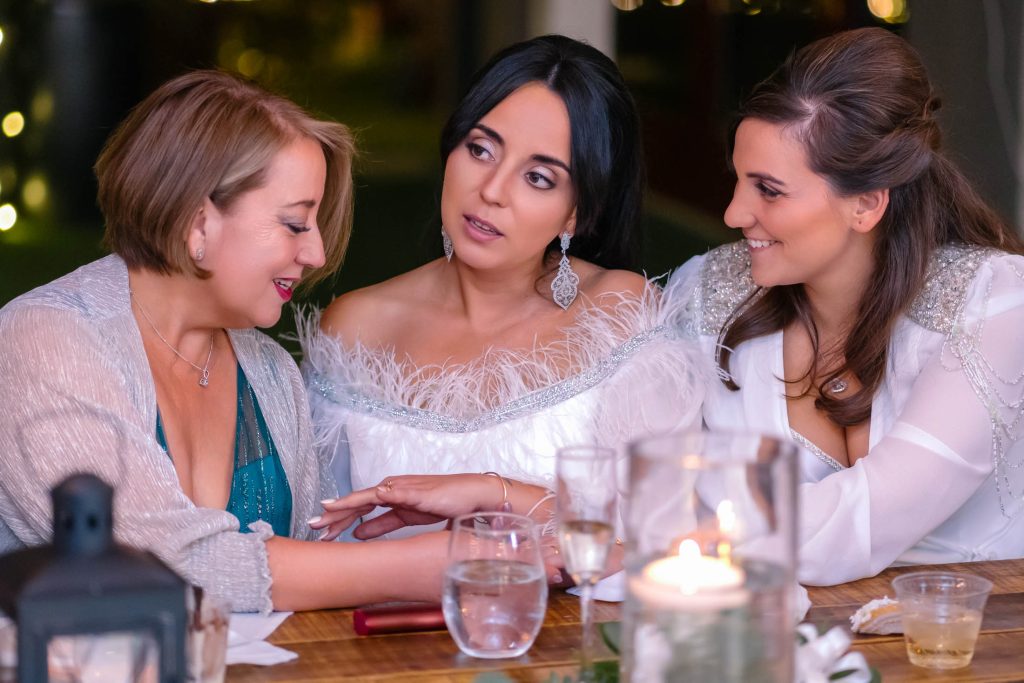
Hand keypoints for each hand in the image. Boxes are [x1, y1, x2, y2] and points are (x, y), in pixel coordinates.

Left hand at [309, 474, 500, 540]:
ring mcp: (399, 487)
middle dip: (332, 515)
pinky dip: (363, 498)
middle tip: (312, 527)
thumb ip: (382, 525)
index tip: (321, 532)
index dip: (338, 520)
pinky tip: (347, 504)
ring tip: (322, 517)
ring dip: (341, 508)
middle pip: (355, 503)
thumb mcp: (407, 520)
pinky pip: (381, 495)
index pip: (358, 509)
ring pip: (362, 498)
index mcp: (390, 496)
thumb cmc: (444, 504)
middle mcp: (390, 488)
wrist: (471, 496)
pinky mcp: (409, 491)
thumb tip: (357, 534)